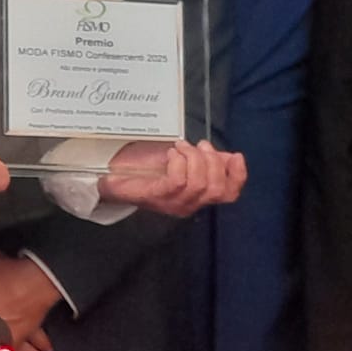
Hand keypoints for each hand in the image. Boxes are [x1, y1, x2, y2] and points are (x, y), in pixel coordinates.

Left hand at [96, 139, 245, 216]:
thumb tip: (227, 156)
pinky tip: (171, 154)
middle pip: (217, 188)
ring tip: (180, 147)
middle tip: (198, 145)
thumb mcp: (181, 159)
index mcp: (197, 196)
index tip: (234, 155)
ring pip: (199, 183)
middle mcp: (188, 204)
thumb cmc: (146, 167)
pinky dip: (178, 162)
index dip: (238, 176)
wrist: (113, 175)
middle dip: (213, 161)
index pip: (228, 194)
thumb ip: (204, 159)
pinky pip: (178, 181)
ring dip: (193, 158)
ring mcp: (173, 203)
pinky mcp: (157, 197)